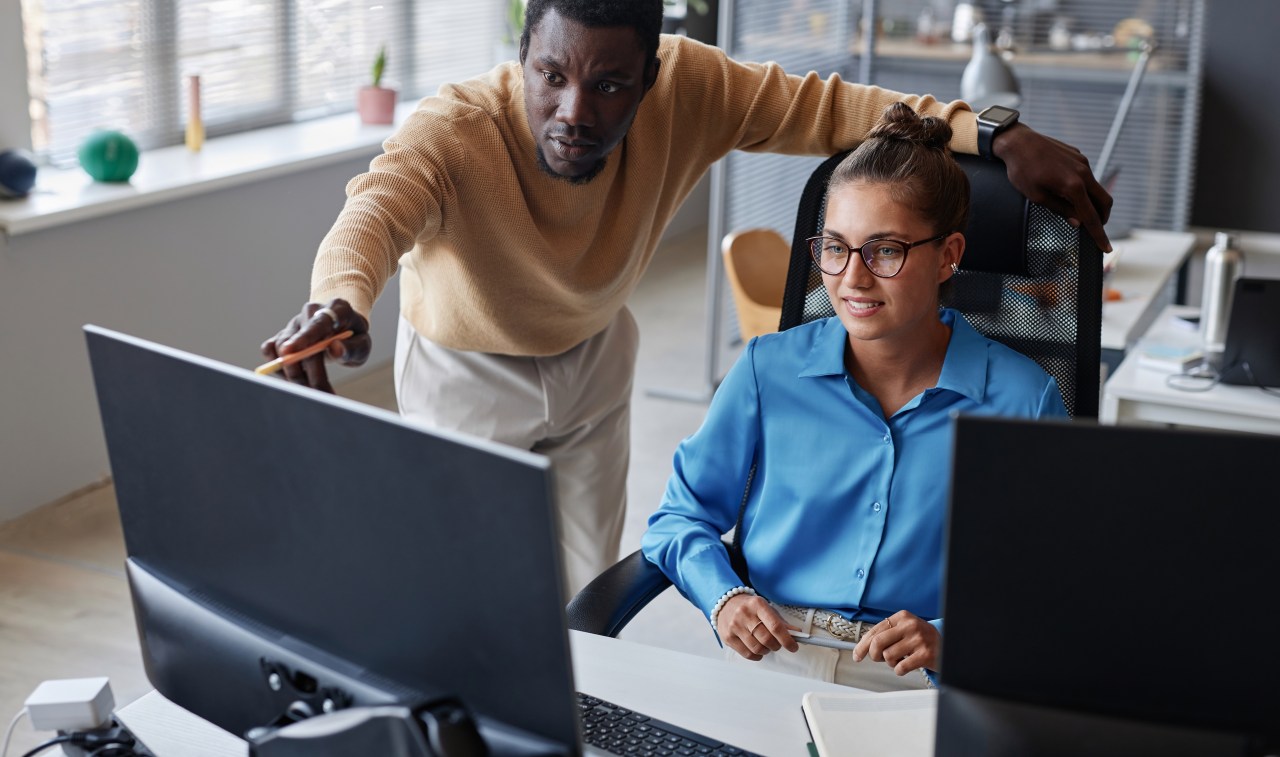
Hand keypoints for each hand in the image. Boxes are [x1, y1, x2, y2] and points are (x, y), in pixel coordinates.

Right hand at [260, 299, 371, 391]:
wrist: (343, 327)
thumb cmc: (354, 336)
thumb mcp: (363, 344)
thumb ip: (352, 348)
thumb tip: (335, 349)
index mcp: (336, 309)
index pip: (317, 323)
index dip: (303, 337)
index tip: (290, 352)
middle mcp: (311, 312)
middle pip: (296, 342)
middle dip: (305, 373)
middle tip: (319, 394)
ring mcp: (295, 322)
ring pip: (281, 349)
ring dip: (295, 375)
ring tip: (312, 389)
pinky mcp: (283, 334)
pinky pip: (270, 349)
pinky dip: (278, 367)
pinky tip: (295, 375)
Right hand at [716, 595, 799, 660]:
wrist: (726, 604)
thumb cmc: (750, 608)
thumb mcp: (767, 609)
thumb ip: (781, 622)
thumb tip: (797, 634)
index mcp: (758, 604)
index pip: (775, 626)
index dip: (787, 639)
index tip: (793, 647)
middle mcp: (745, 614)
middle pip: (766, 639)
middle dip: (776, 646)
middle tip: (777, 645)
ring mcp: (735, 626)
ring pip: (757, 648)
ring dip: (766, 651)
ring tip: (766, 646)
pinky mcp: (728, 637)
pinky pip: (747, 654)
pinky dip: (756, 656)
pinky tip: (757, 650)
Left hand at [851, 610, 939, 675]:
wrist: (950, 646)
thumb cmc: (922, 639)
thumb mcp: (905, 629)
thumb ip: (887, 634)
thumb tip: (863, 646)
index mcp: (902, 617)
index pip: (875, 630)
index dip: (862, 645)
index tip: (857, 655)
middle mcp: (910, 625)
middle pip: (877, 642)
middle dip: (873, 655)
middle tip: (879, 659)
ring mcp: (918, 639)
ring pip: (888, 656)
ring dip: (891, 663)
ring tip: (900, 659)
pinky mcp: (925, 654)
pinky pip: (901, 667)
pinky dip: (899, 670)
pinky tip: (906, 666)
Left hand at [993, 123, 1114, 252]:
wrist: (1018, 142)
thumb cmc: (1022, 170)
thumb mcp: (1037, 197)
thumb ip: (1060, 209)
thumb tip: (1077, 222)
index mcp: (1073, 186)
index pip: (1091, 216)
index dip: (1099, 234)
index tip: (1105, 248)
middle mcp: (1083, 173)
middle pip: (1104, 201)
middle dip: (1103, 218)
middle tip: (1095, 229)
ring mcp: (1082, 162)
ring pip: (1096, 187)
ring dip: (1092, 202)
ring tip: (1079, 211)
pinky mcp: (1078, 156)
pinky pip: (1086, 175)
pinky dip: (1084, 188)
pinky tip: (1069, 190)